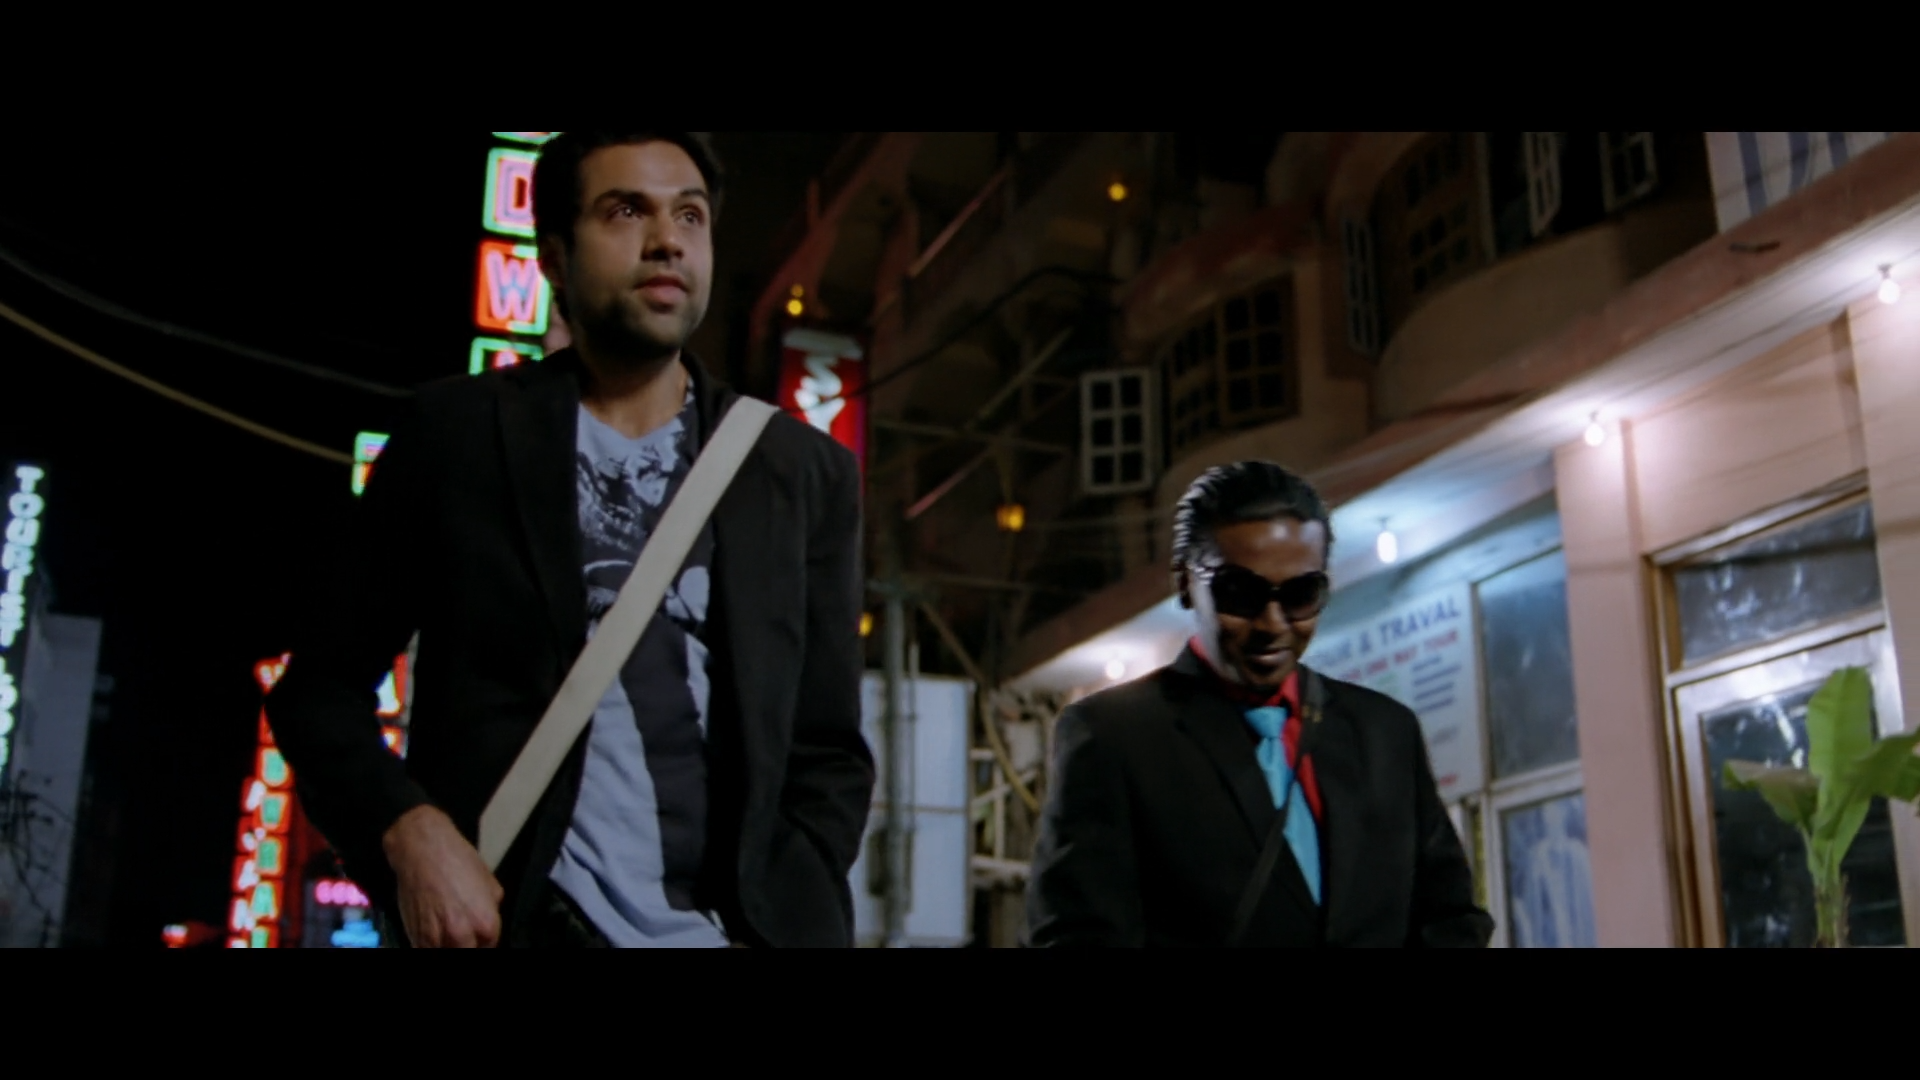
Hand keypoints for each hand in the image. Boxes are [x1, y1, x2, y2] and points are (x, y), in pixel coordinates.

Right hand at [383, 805, 504, 947]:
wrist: (422, 849)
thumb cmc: (457, 860)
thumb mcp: (490, 883)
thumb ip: (491, 910)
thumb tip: (488, 925)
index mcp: (486, 923)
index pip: (489, 947)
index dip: (483, 942)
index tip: (478, 938)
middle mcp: (462, 935)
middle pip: (468, 953)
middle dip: (467, 945)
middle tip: (463, 935)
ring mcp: (436, 938)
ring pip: (446, 953)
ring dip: (447, 945)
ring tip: (446, 932)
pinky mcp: (415, 936)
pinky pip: (425, 950)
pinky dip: (430, 944)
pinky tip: (433, 932)